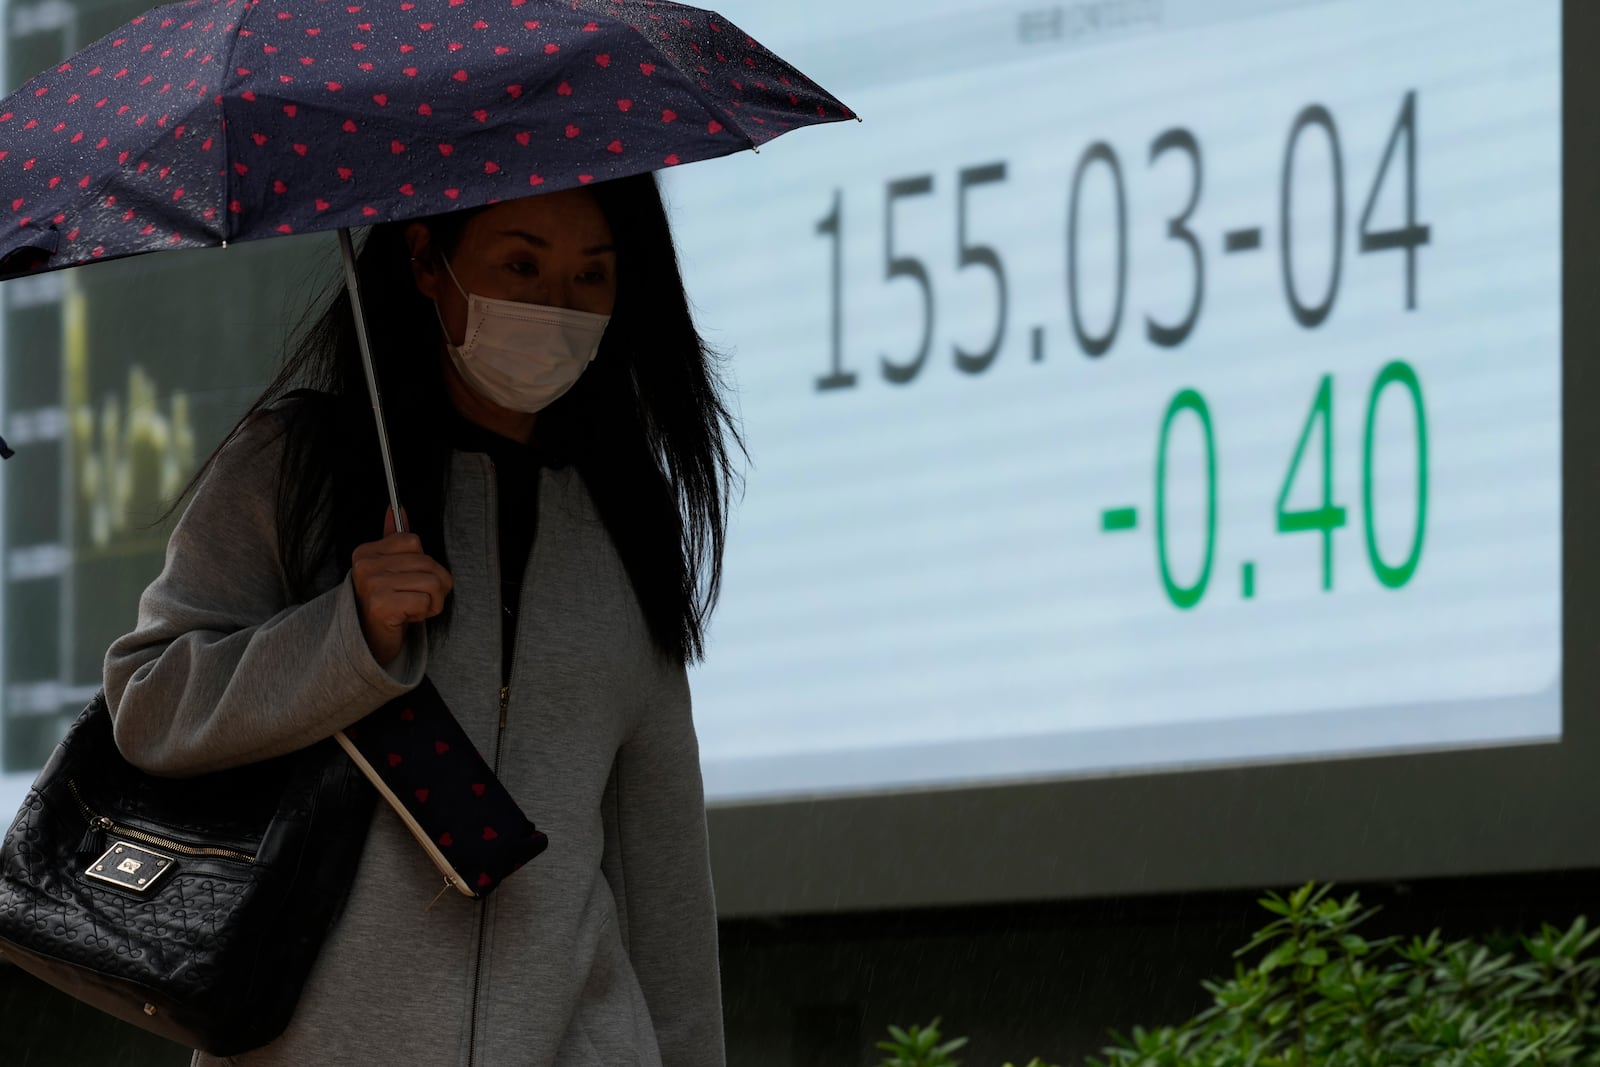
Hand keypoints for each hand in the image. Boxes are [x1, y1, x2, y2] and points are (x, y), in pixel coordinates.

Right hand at [351, 508, 452, 667]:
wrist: (370, 643)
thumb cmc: (386, 605)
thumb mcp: (388, 570)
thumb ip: (393, 539)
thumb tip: (397, 507)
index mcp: (365, 552)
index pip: (414, 541)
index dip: (423, 564)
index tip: (408, 580)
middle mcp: (365, 566)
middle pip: (428, 562)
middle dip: (434, 585)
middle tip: (416, 600)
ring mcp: (371, 585)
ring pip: (432, 581)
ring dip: (433, 601)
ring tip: (414, 609)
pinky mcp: (381, 605)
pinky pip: (425, 600)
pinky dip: (425, 612)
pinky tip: (408, 618)